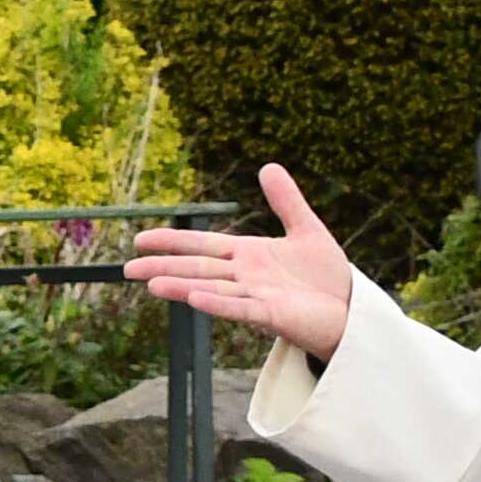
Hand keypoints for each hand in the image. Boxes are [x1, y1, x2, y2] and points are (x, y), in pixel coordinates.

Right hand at [122, 166, 357, 362]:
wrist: (351, 310)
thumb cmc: (327, 275)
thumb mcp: (307, 229)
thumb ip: (286, 200)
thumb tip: (268, 166)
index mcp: (249, 255)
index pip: (203, 244)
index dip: (173, 241)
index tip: (141, 239)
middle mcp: (246, 276)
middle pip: (198, 268)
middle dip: (164, 267)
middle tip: (129, 269)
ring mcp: (257, 296)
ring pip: (212, 289)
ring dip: (183, 286)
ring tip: (153, 285)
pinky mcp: (273, 315)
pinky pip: (242, 309)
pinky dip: (218, 304)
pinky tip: (195, 299)